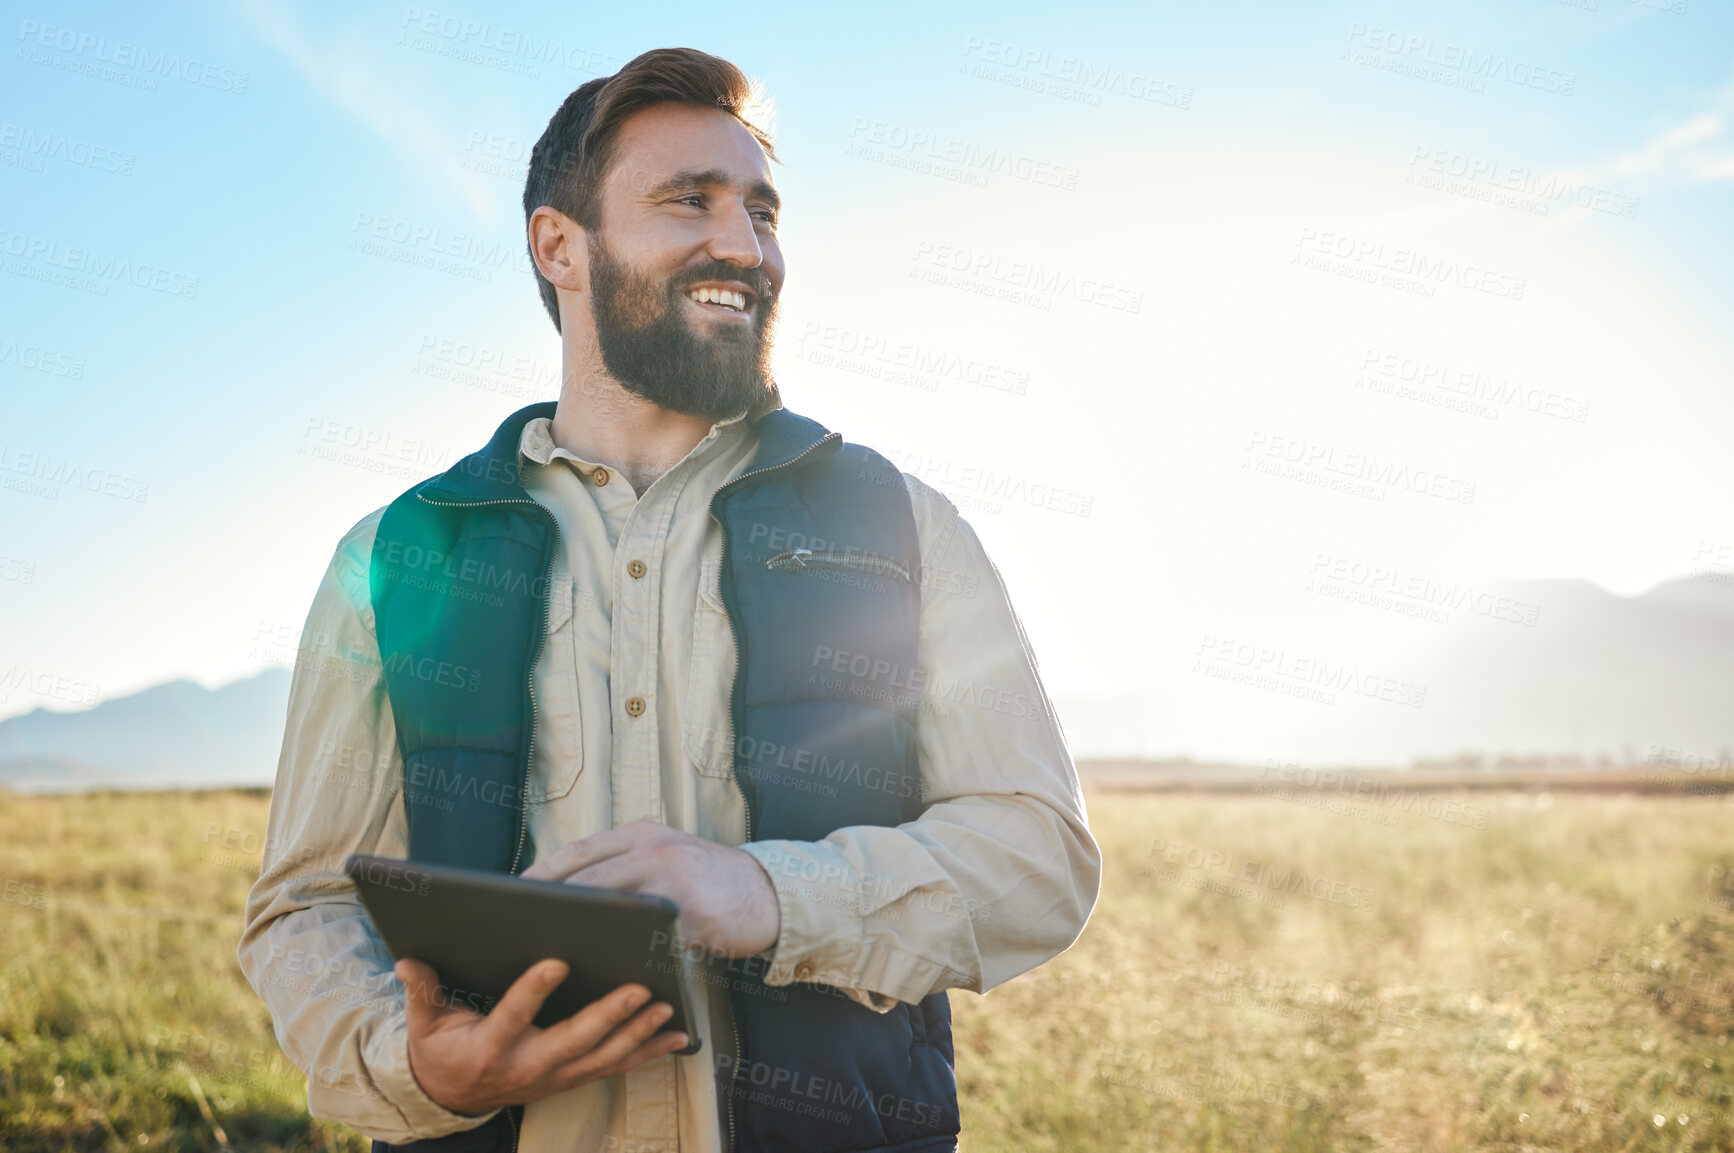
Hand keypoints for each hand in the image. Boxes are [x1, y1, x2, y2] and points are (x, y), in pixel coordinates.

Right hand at [396, 957, 687, 1115]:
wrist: (451, 1098)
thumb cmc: (441, 1050)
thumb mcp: (425, 1024)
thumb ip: (422, 991)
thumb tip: (407, 960)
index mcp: (489, 1048)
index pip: (513, 1016)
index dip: (533, 991)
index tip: (557, 961)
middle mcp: (527, 1067)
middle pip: (573, 1041)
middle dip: (609, 1015)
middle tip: (640, 987)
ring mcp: (554, 1077)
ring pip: (603, 1058)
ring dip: (638, 1034)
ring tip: (667, 1008)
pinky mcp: (572, 1078)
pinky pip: (615, 1067)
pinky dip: (648, 1053)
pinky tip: (679, 1037)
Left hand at [521, 819, 780, 957]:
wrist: (771, 893)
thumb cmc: (708, 881)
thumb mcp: (667, 857)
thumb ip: (626, 867)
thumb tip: (568, 894)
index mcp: (644, 834)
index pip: (580, 851)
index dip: (542, 873)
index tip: (511, 894)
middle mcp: (656, 849)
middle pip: (589, 878)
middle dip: (551, 905)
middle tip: (518, 928)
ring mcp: (676, 880)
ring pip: (614, 909)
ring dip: (582, 932)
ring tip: (552, 953)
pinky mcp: (694, 914)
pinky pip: (649, 941)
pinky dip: (625, 956)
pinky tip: (605, 973)